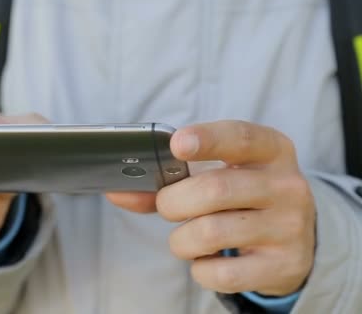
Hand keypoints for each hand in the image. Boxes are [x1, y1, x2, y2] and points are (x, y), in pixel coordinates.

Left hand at [107, 120, 314, 295]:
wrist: (292, 239)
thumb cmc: (240, 197)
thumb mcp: (217, 175)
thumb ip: (167, 180)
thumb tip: (117, 191)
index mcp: (271, 150)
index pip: (240, 137)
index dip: (207, 139)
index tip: (176, 144)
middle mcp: (287, 185)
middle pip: (214, 189)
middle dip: (173, 202)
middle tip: (167, 207)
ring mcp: (290, 227)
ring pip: (211, 232)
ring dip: (182, 240)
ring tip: (187, 238)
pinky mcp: (284, 264)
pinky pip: (222, 272)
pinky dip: (200, 269)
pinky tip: (208, 259)